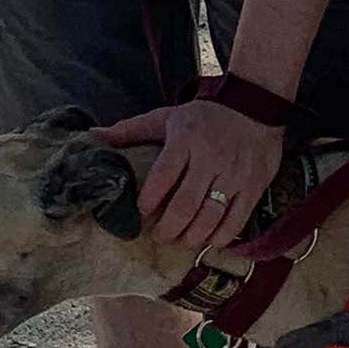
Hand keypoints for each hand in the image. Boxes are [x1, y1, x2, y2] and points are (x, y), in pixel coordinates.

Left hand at [114, 94, 283, 246]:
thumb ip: (130, 130)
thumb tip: (92, 135)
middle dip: (168, 228)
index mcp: (186, 139)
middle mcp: (211, 157)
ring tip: (180, 240)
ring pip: (211, 216)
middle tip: (159, 237)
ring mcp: (235, 173)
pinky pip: (236, 220)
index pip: (162, 176)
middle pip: (186, 204)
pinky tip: (208, 240)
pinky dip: (220, 236)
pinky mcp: (254, 185)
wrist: (255, 107)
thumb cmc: (204, 117)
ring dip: (192, 236)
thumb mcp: (166, 117)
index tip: (141, 213)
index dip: (149, 200)